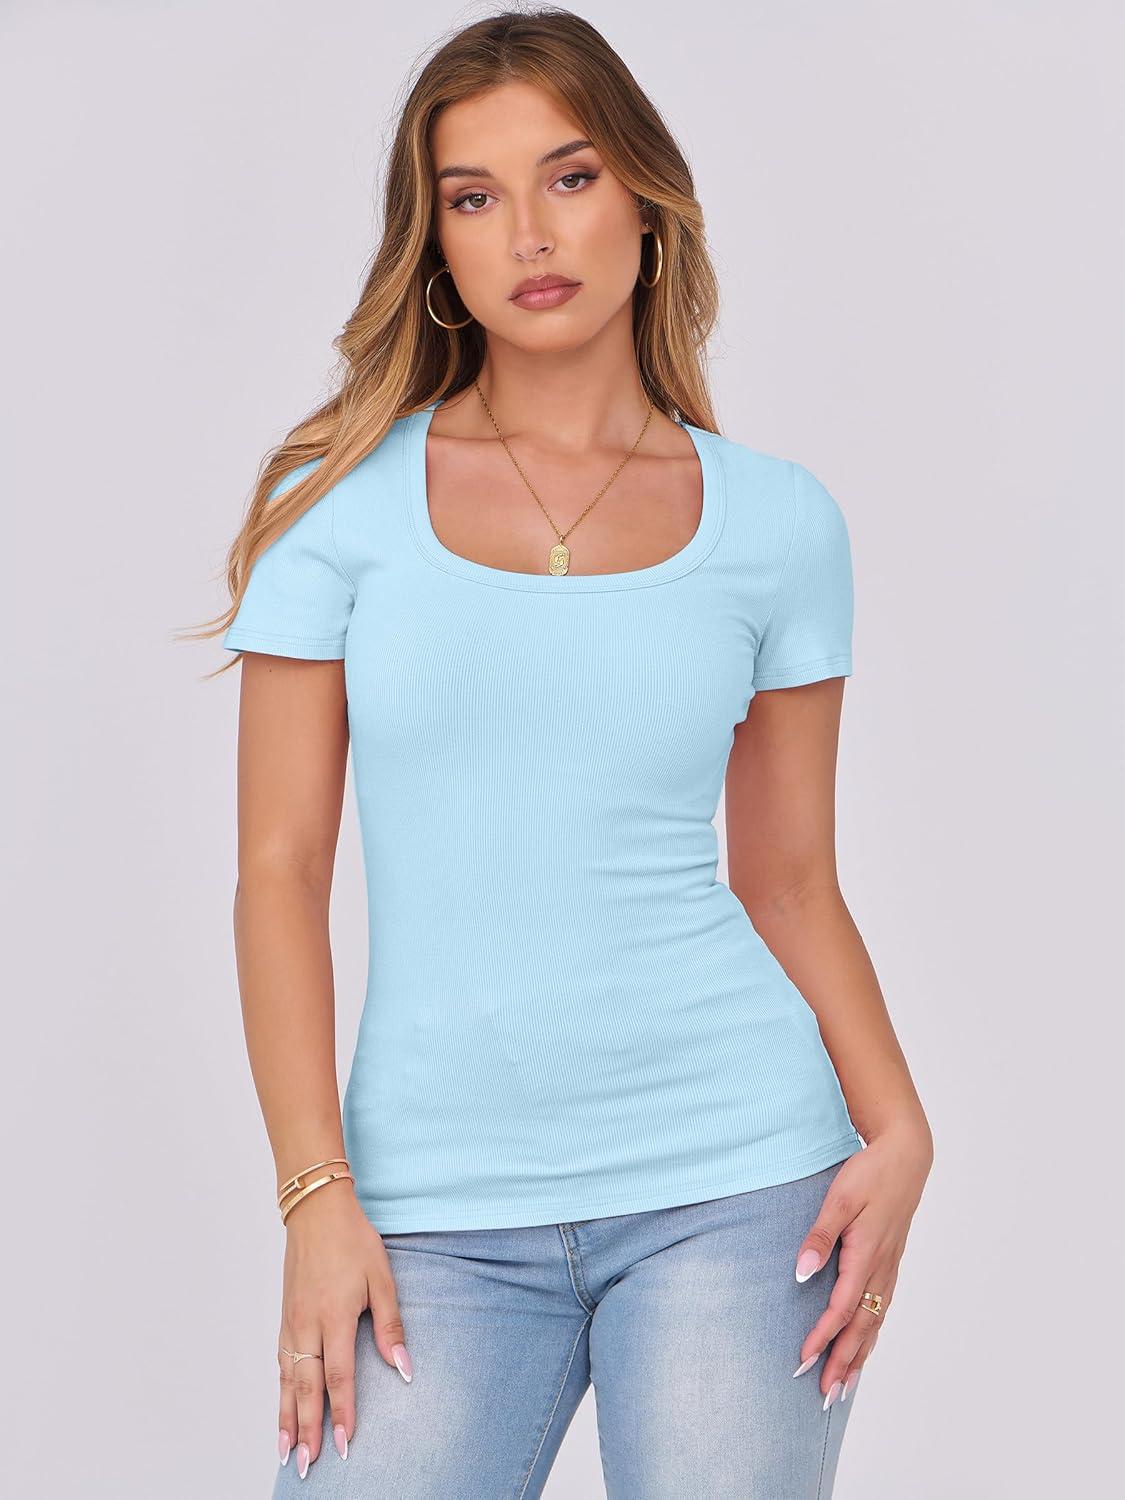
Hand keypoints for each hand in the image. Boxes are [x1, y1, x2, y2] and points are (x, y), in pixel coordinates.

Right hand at [277, 1183, 411, 1478]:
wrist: (316, 1210)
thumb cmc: (353, 1240)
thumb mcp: (382, 1277)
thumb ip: (391, 1324)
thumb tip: (404, 1366)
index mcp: (335, 1316)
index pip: (339, 1376)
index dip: (343, 1413)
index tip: (346, 1444)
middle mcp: (307, 1324)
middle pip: (307, 1388)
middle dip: (307, 1429)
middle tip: (307, 1465)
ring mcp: (291, 1322)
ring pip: (287, 1380)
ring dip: (287, 1417)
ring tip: (286, 1451)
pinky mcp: (284, 1316)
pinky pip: (280, 1362)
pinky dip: (280, 1390)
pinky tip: (282, 1406)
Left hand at [791, 1122, 932, 1405]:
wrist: (906, 1156)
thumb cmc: (870, 1173)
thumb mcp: (839, 1198)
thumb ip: (819, 1236)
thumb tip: (802, 1273)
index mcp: (866, 1255)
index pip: (841, 1308)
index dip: (822, 1337)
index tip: (804, 1361)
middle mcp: (880, 1268)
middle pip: (861, 1327)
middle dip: (843, 1362)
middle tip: (825, 1395)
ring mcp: (889, 1267)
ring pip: (875, 1322)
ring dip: (859, 1355)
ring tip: (845, 1386)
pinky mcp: (890, 1262)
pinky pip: (882, 1309)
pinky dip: (872, 1334)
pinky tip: (865, 1346)